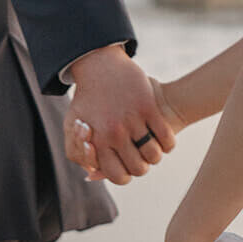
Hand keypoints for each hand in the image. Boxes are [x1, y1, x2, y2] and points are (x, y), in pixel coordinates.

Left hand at [63, 47, 176, 185]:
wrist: (99, 64)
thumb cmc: (86, 100)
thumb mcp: (74, 126)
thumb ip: (79, 154)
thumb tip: (90, 176)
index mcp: (98, 141)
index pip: (119, 176)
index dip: (126, 175)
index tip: (126, 166)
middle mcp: (115, 133)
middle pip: (139, 169)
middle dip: (142, 166)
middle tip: (140, 155)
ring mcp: (132, 119)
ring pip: (154, 156)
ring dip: (155, 155)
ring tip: (151, 146)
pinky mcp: (147, 106)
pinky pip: (166, 138)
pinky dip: (168, 143)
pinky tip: (164, 138)